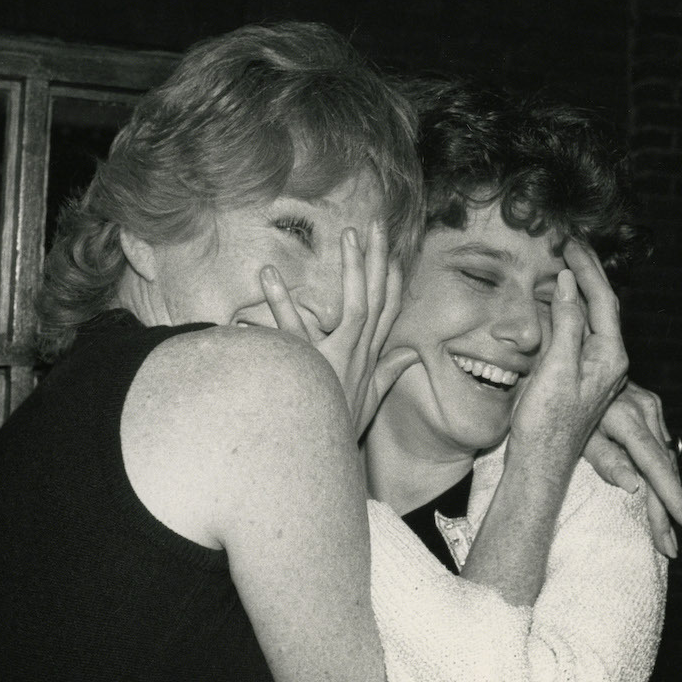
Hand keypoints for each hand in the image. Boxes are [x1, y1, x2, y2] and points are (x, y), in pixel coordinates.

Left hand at [261, 221, 417, 437]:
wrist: (322, 457)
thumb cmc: (343, 424)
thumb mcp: (373, 399)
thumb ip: (391, 372)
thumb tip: (412, 354)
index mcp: (370, 357)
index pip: (388, 312)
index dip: (393, 281)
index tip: (393, 253)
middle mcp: (360, 353)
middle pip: (377, 299)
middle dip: (379, 260)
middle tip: (374, 225)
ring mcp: (337, 358)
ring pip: (354, 307)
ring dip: (351, 270)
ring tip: (346, 236)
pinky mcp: (310, 366)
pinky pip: (294, 328)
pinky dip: (280, 300)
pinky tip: (268, 274)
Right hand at [509, 240, 628, 472]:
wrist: (539, 463)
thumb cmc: (548, 423)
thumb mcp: (557, 369)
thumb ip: (566, 324)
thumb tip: (568, 284)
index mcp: (610, 356)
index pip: (603, 300)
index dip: (587, 269)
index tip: (572, 244)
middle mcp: (608, 360)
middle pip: (600, 305)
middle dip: (586, 273)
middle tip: (570, 245)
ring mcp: (592, 368)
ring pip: (587, 318)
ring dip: (574, 290)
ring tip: (562, 264)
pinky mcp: (576, 375)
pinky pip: (574, 333)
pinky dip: (564, 312)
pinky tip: (552, 302)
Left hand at [583, 381, 681, 557]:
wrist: (569, 365)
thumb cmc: (562, 401)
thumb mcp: (577, 431)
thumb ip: (604, 458)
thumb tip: (634, 487)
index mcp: (628, 417)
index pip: (655, 466)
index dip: (672, 498)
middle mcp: (647, 409)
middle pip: (663, 468)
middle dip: (668, 510)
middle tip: (669, 547)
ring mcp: (651, 406)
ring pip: (665, 459)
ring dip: (667, 495)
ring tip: (667, 533)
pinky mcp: (650, 407)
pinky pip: (660, 447)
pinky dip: (662, 474)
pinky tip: (662, 497)